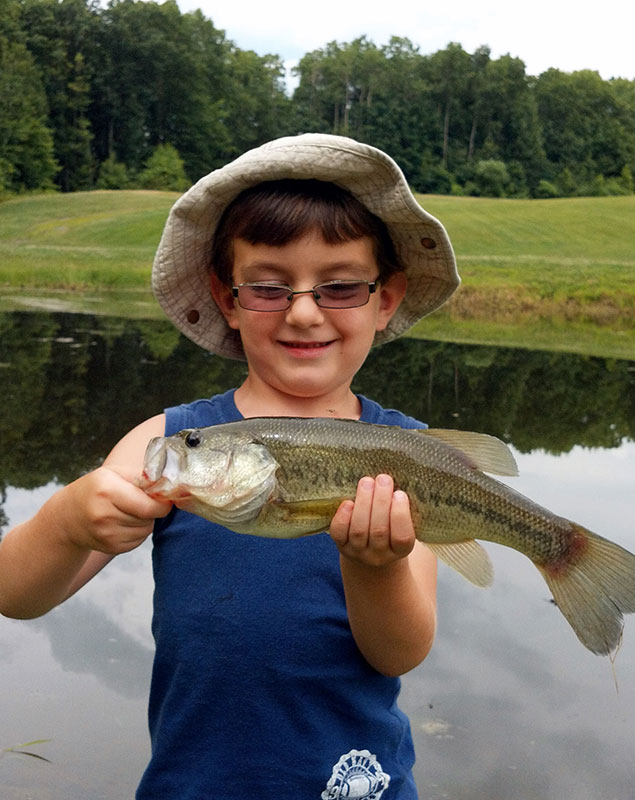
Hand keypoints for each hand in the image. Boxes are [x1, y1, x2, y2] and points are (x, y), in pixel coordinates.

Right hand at [50, 464, 171, 554]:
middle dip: (152, 510)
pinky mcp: (110, 548)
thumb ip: (141, 476)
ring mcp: (106, 535)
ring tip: (128, 511)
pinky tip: (123, 523)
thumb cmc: (95, 489)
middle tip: (139, 501)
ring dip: (145, 521)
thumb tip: (168, 484)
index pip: (148, 506)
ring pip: (146, 530)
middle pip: (148, 518)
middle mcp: (104, 515)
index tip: (164, 499)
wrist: (67, 516)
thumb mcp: (114, 473)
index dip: (162, 504)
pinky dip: (137, 532)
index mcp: (107, 491)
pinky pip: (138, 541)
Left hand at [329, 474, 415, 567]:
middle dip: (381, 502)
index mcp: (401, 550)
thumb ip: (400, 508)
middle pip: (379, 531)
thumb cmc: (391, 528)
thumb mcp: (402, 523)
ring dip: (363, 503)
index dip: (400, 515)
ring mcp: (359, 552)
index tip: (399, 493)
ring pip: (359, 530)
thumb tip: (392, 481)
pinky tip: (348, 502)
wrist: (370, 551)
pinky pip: (339, 533)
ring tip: (366, 482)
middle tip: (383, 479)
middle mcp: (379, 556)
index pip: (402, 537)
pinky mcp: (342, 546)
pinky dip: (343, 517)